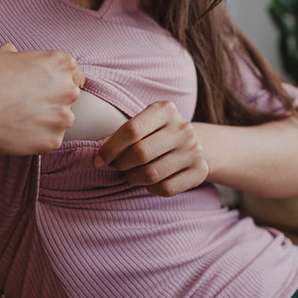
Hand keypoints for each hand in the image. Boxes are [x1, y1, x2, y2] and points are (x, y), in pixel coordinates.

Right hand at [0, 43, 84, 154]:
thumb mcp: (5, 53)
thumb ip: (23, 56)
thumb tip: (18, 56)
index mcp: (62, 64)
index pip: (74, 74)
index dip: (59, 81)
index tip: (47, 88)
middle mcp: (69, 90)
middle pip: (68, 97)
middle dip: (52, 100)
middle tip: (27, 104)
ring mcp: (64, 118)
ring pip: (60, 120)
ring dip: (46, 120)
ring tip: (19, 120)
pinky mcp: (54, 141)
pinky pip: (50, 139)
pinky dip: (37, 138)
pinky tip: (17, 132)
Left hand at [93, 100, 208, 195]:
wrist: (195, 144)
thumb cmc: (156, 134)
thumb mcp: (142, 125)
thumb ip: (120, 135)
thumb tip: (97, 152)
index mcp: (165, 109)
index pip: (131, 130)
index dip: (110, 148)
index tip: (98, 160)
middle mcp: (183, 127)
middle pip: (140, 153)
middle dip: (121, 165)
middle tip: (118, 167)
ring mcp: (194, 150)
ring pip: (151, 174)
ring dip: (133, 178)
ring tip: (131, 175)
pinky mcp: (200, 171)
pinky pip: (165, 188)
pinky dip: (151, 189)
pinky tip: (150, 182)